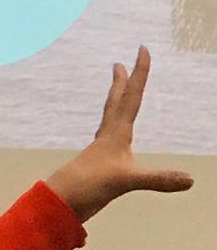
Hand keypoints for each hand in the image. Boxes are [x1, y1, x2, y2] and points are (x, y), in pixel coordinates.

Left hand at [45, 46, 192, 222]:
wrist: (60, 200)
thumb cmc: (89, 185)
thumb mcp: (126, 181)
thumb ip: (157, 179)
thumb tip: (190, 179)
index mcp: (115, 134)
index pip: (131, 96)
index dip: (140, 73)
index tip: (142, 49)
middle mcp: (108, 137)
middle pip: (115, 102)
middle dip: (120, 82)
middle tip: (118, 63)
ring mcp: (101, 149)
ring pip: (110, 118)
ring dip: (115, 101)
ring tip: (117, 93)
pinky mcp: (98, 162)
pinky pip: (108, 137)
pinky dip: (113, 128)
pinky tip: (113, 136)